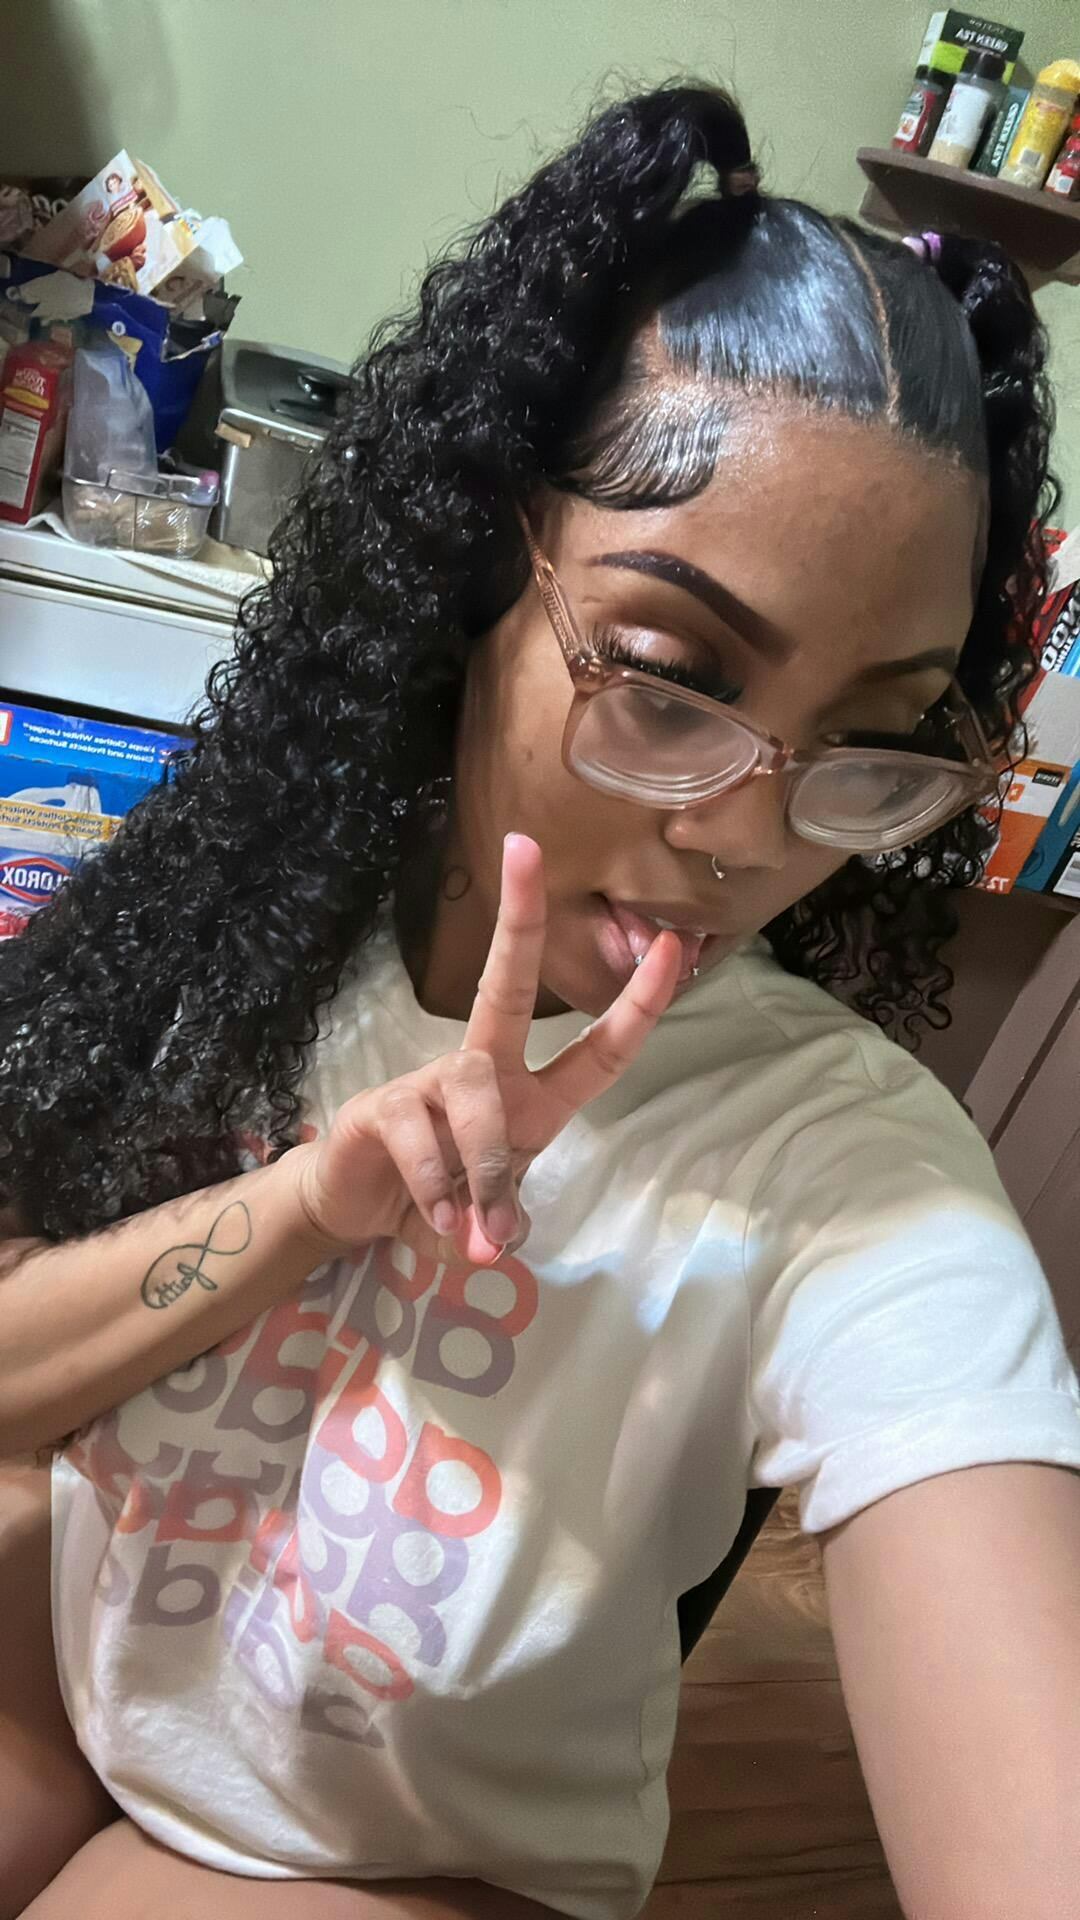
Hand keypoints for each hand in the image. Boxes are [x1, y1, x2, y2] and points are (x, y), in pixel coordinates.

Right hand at [293, 833, 681, 1266]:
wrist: (359, 1210)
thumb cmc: (443, 1198)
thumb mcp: (489, 1215)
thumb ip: (502, 1219)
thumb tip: (494, 1240)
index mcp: (531, 1095)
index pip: (599, 1046)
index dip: (640, 1003)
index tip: (677, 946)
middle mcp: (485, 1071)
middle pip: (508, 985)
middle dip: (522, 920)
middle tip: (524, 849)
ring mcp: (430, 1081)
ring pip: (475, 1092)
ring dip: (486, 1162)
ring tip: (480, 1227)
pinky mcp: (384, 1105)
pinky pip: (421, 1133)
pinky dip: (436, 1183)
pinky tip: (437, 1216)